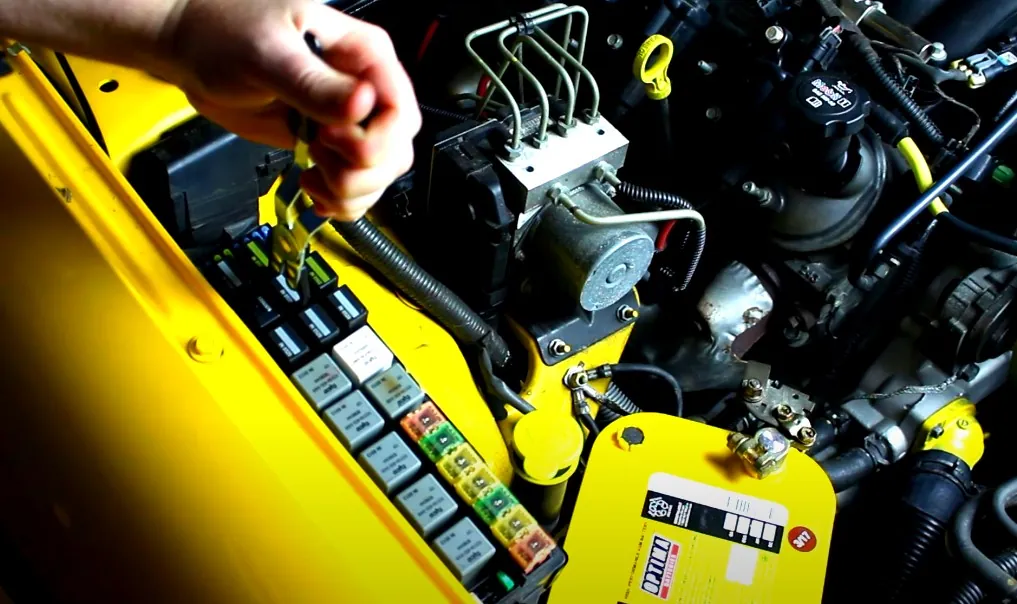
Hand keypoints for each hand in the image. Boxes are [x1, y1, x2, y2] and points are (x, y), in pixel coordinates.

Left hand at [163, 0, 420, 219]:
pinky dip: (341, 201)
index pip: (399, 112)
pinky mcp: (328, 145)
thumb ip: (315, 84)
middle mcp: (365, 90)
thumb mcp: (268, 53)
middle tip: (318, 157)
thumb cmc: (224, 32)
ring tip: (312, 176)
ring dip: (350, 191)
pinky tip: (314, 190)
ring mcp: (348, 121)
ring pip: (380, 174)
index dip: (374, 140)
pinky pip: (357, 185)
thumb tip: (361, 105)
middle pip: (395, 150)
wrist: (191, 50)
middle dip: (361, 171)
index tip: (331, 140)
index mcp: (363, 55)